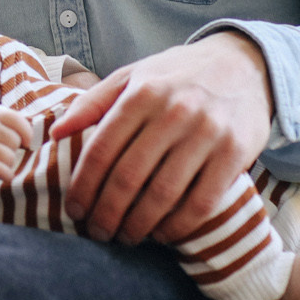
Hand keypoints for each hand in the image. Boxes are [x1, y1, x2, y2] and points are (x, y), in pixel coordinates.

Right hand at [0, 106, 33, 179]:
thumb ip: (7, 123)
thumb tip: (31, 139)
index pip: (20, 123)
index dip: (26, 134)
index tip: (26, 142)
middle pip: (15, 142)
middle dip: (10, 148)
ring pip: (10, 157)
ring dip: (6, 162)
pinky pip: (2, 170)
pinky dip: (6, 174)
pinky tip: (4, 174)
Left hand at [51, 31, 272, 246]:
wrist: (244, 63)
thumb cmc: (179, 75)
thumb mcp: (134, 75)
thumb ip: (93, 101)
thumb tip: (54, 132)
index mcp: (142, 92)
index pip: (102, 149)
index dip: (83, 186)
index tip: (74, 211)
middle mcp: (174, 111)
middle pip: (128, 177)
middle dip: (107, 213)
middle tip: (97, 233)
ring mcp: (207, 132)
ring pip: (163, 194)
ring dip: (139, 225)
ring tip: (126, 237)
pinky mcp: (235, 153)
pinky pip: (201, 202)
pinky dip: (178, 226)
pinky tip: (163, 234)